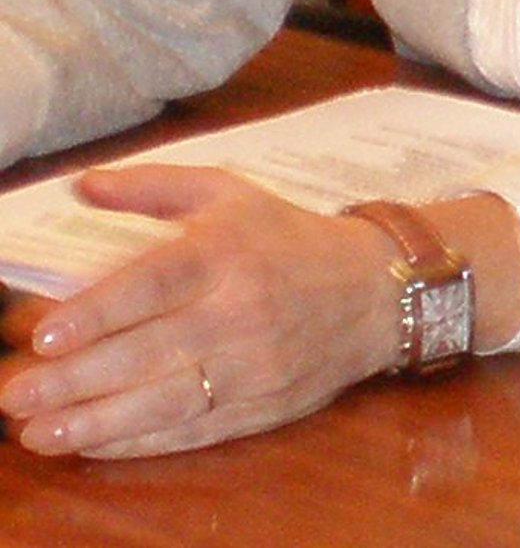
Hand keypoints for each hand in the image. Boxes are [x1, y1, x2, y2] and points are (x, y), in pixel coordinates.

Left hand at [0, 163, 399, 457]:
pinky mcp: (261, 408)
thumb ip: (152, 186)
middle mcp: (238, 311)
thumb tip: (83, 184)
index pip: (153, 284)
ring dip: (95, 424)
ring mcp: (251, 367)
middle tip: (13, 397)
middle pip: (147, 352)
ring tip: (39, 434)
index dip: (97, 312)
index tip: (45, 334)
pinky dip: (139, 444)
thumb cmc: (286, 235)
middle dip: (74, 380)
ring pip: (164, 402)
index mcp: (225, 252)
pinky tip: (95, 446)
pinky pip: (192, 432)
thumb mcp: (226, 192)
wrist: (372, 290)